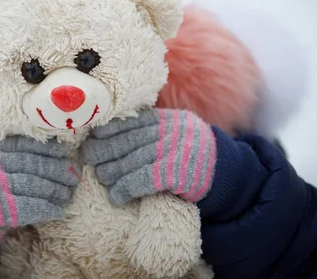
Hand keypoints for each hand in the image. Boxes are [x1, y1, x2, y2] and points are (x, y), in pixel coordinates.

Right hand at [0, 137, 79, 250]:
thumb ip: (6, 155)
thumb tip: (49, 147)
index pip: (23, 145)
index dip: (47, 148)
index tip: (64, 152)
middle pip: (31, 165)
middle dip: (56, 169)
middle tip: (73, 176)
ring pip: (32, 185)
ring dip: (55, 190)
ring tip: (68, 194)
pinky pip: (27, 208)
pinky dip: (46, 209)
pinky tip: (58, 211)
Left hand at [81, 109, 215, 205]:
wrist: (227, 174)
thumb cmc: (192, 155)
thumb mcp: (176, 133)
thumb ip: (152, 130)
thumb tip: (109, 133)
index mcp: (168, 120)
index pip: (132, 121)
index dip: (109, 130)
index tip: (93, 138)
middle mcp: (171, 132)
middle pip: (128, 140)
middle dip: (105, 151)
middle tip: (89, 159)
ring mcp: (175, 151)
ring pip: (133, 161)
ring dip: (112, 173)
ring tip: (102, 179)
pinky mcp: (178, 173)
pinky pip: (143, 180)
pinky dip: (126, 189)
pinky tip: (116, 196)